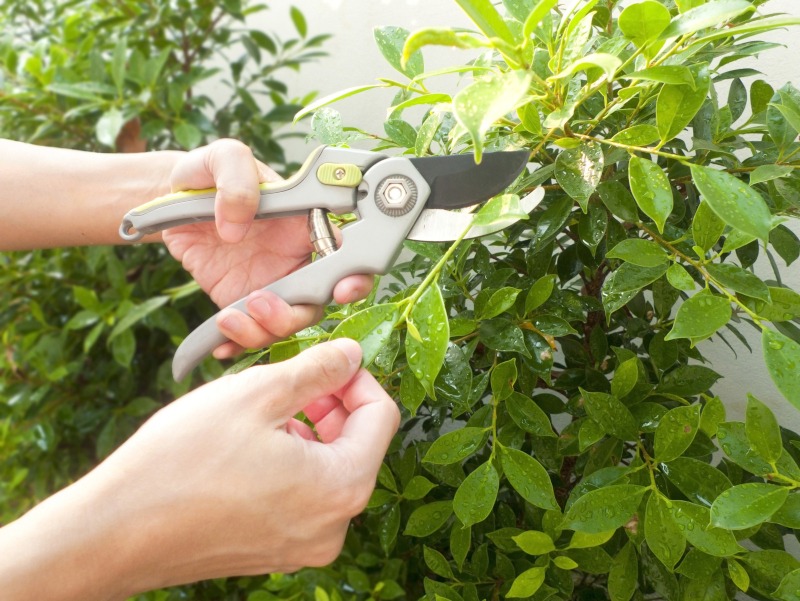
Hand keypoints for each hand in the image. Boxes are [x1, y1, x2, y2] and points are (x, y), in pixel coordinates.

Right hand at [0, 339, 399, 599]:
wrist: (114, 532)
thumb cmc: (182, 460)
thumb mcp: (257, 393)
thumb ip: (317, 370)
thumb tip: (352, 354)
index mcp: (341, 487)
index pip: (381, 416)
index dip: (357, 378)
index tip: (325, 359)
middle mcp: (332, 527)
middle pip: (357, 445)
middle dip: (331, 404)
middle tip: (291, 381)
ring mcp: (303, 546)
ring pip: (328, 469)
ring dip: (308, 431)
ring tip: (262, 413)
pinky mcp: (275, 552)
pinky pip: (303, 496)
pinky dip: (290, 463)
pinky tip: (248, 447)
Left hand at [162, 139, 372, 357]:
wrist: (169, 203)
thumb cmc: (207, 175)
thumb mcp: (220, 160)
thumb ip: (236, 180)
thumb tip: (237, 223)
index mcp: (304, 222)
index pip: (344, 250)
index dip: (354, 274)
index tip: (342, 287)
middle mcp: (296, 258)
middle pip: (319, 299)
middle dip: (299, 314)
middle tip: (263, 306)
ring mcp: (272, 284)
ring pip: (287, 322)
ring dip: (262, 328)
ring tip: (227, 317)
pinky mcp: (243, 302)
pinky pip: (251, 332)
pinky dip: (237, 343)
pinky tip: (216, 343)